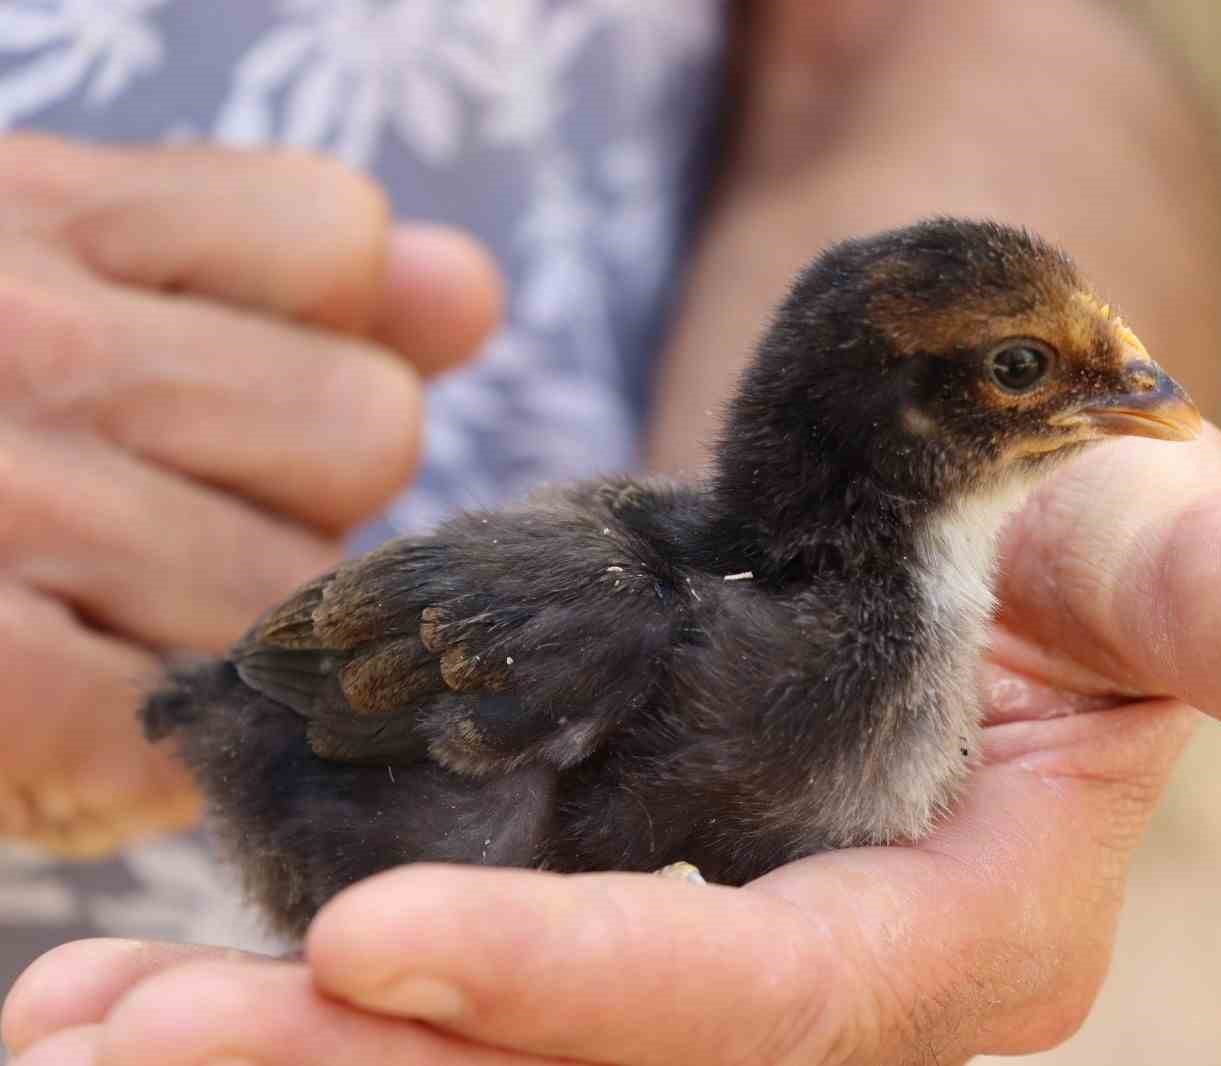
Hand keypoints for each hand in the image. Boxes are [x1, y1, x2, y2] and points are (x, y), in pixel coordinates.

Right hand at [0, 135, 501, 853]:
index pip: (338, 239)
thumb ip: (274, 275)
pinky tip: (44, 705)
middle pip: (363, 427)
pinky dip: (132, 752)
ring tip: (82, 612)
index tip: (217, 375)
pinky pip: (169, 733)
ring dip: (218, 626)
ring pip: (293, 590)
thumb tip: (471, 290)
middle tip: (152, 516)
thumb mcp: (52, 263)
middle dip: (290, 491)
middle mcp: (26, 338)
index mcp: (43, 209)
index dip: (312, 327)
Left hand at [1, 425, 1220, 1064]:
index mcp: (960, 932)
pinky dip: (288, 986)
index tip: (382, 953)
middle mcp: (818, 988)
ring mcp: (697, 958)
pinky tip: (132, 960)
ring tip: (73, 1011)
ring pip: (483, 1058)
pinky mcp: (610, 906)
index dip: (597, 1001)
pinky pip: (444, 982)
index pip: (777, 1005)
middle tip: (105, 1034)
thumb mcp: (1150, 539)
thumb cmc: (1064, 523)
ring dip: (268, 1046)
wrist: (959, 528)